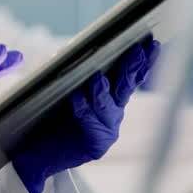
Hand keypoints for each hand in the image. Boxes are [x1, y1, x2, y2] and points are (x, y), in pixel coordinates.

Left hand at [11, 37, 159, 192]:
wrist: (41, 150)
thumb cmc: (55, 116)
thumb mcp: (67, 88)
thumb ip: (77, 72)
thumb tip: (76, 47)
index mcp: (112, 96)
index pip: (131, 75)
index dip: (143, 60)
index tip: (150, 43)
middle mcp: (114, 111)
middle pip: (126, 88)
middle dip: (132, 69)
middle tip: (136, 52)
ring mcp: (108, 129)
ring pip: (108, 108)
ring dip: (101, 92)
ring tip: (96, 78)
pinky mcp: (97, 145)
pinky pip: (92, 126)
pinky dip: (84, 111)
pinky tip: (76, 99)